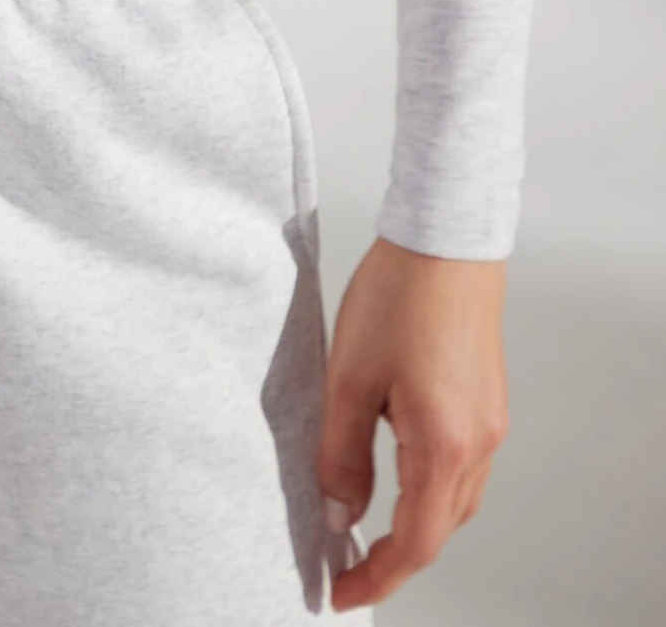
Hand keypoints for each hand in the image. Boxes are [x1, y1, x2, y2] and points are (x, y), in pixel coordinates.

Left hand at [318, 235, 507, 609]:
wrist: (445, 238)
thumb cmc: (399, 295)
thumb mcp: (349, 379)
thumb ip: (342, 454)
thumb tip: (340, 514)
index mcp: (444, 444)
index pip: (415, 542)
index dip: (377, 577)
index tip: (340, 594)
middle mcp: (478, 442)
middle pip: (439, 528)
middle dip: (393, 556)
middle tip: (345, 568)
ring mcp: (489, 422)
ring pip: (454, 501)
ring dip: (413, 523)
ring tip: (365, 530)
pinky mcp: (487, 401)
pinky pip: (463, 467)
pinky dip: (430, 488)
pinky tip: (399, 476)